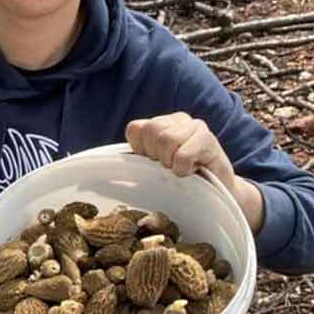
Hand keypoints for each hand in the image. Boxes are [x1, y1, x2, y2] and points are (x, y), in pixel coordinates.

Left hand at [125, 112, 262, 231]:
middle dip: (156, 157)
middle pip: (151, 131)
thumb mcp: (153, 171)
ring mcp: (194, 126)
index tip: (153, 165)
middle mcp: (177, 120)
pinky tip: (192, 171)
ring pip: (166, 139)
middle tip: (169, 168)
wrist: (217, 194)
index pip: (136, 128)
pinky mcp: (209, 138)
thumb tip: (96, 172)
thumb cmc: (182, 182)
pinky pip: (183, 153)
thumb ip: (133, 164)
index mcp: (160, 124)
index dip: (141, 150)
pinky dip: (183, 168)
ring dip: (170, 163)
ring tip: (181, 170)